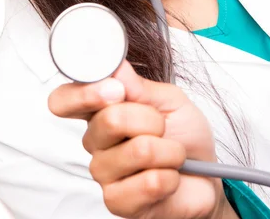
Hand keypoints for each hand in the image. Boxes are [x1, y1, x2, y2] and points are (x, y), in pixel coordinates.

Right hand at [48, 60, 231, 218]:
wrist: (206, 175)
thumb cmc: (183, 134)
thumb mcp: (169, 99)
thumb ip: (139, 85)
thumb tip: (115, 68)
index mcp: (99, 110)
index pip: (64, 100)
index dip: (84, 93)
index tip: (115, 89)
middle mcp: (95, 140)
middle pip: (109, 119)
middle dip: (151, 119)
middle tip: (162, 127)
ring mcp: (104, 173)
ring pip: (136, 150)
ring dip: (168, 150)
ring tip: (172, 155)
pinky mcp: (117, 202)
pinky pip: (147, 183)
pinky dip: (169, 176)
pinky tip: (169, 177)